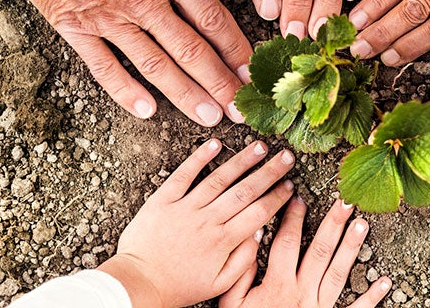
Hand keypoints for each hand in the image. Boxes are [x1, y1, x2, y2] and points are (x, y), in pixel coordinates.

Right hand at [0, 0, 255, 125]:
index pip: (212, 19)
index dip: (235, 50)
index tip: (251, 73)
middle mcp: (143, 0)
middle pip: (190, 51)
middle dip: (219, 84)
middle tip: (240, 111)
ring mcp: (108, 17)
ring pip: (155, 64)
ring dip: (184, 94)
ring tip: (208, 118)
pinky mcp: (75, 26)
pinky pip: (103, 66)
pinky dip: (125, 90)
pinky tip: (146, 111)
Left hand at [98, 139, 295, 306]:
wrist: (138, 282)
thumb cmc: (179, 286)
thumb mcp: (219, 284)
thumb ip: (243, 260)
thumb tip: (259, 233)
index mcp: (223, 241)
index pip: (259, 212)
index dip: (277, 197)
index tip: (290, 185)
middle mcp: (208, 220)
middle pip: (245, 190)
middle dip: (269, 172)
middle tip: (287, 157)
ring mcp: (185, 207)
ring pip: (219, 178)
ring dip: (242, 160)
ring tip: (260, 146)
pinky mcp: (164, 200)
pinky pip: (184, 175)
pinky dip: (199, 158)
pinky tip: (215, 144)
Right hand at [219, 199, 391, 307]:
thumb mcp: (231, 304)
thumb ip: (239, 273)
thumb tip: (251, 240)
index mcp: (277, 285)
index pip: (286, 242)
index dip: (292, 218)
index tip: (298, 196)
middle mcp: (302, 293)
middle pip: (319, 251)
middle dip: (333, 223)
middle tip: (346, 201)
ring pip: (338, 272)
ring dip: (351, 248)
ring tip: (362, 225)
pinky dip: (371, 297)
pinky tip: (384, 282)